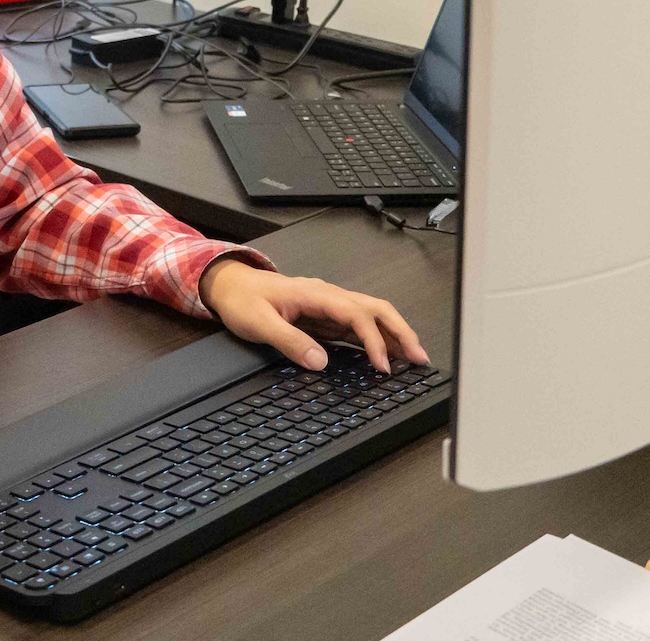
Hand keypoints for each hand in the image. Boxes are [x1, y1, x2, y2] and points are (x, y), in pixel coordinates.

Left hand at [200, 258, 428, 372]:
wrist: (230, 285)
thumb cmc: (242, 300)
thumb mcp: (257, 323)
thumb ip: (288, 341)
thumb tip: (319, 361)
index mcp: (315, 294)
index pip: (356, 313)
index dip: (373, 339)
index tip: (382, 365)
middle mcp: (328, 296)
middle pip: (375, 308)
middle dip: (400, 331)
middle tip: (420, 358)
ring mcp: (329, 306)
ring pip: (371, 315)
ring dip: (394, 334)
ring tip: (413, 358)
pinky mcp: (325, 316)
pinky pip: (358, 325)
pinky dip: (377, 339)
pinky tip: (386, 354)